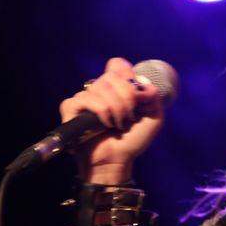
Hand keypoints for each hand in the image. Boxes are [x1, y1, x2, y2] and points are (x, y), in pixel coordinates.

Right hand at [59, 57, 164, 183]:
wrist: (117, 160)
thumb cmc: (131, 140)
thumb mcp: (154, 117)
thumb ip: (153, 96)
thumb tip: (141, 83)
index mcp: (116, 88)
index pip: (118, 65)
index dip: (128, 76)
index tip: (137, 96)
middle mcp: (99, 89)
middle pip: (112, 75)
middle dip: (127, 98)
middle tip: (130, 117)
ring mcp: (84, 98)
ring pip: (101, 87)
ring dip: (116, 108)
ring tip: (118, 124)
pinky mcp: (71, 108)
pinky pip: (86, 98)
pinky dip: (102, 112)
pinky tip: (105, 125)